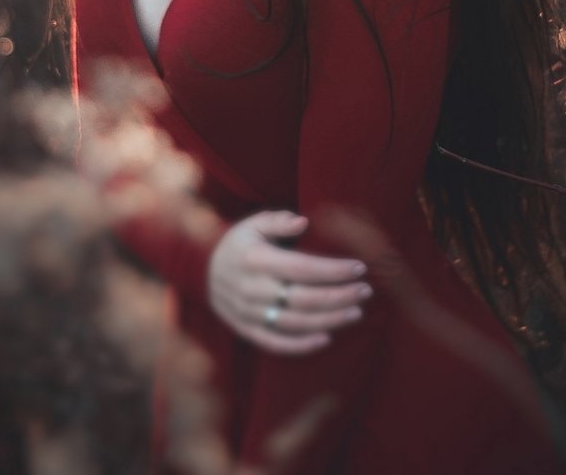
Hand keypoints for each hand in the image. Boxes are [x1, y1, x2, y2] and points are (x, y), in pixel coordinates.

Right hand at [205, 210, 372, 354]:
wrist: (199, 269)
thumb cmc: (237, 243)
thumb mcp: (253, 224)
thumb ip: (278, 221)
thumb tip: (303, 222)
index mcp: (256, 260)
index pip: (303, 269)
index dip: (334, 270)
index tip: (359, 268)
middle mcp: (253, 289)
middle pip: (305, 299)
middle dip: (340, 296)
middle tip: (365, 291)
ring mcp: (249, 313)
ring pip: (296, 323)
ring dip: (330, 320)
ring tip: (356, 312)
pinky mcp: (247, 330)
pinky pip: (276, 343)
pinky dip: (302, 345)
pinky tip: (327, 338)